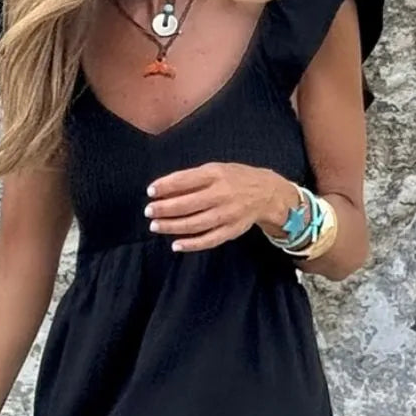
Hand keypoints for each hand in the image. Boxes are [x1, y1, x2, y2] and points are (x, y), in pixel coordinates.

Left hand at [144, 164, 298, 251]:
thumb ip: (192, 178)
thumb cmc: (235, 179)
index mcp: (215, 174)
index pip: (185, 180)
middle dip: (164, 209)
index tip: (150, 192)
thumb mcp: (216, 169)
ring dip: (172, 226)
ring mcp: (226, 215)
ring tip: (155, 226)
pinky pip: (208, 240)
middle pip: (187, 204)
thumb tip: (163, 188)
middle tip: (149, 212)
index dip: (165, 186)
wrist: (266, 193)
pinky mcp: (230, 231)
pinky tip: (176, 245)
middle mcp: (221, 194)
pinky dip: (191, 244)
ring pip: (194, 224)